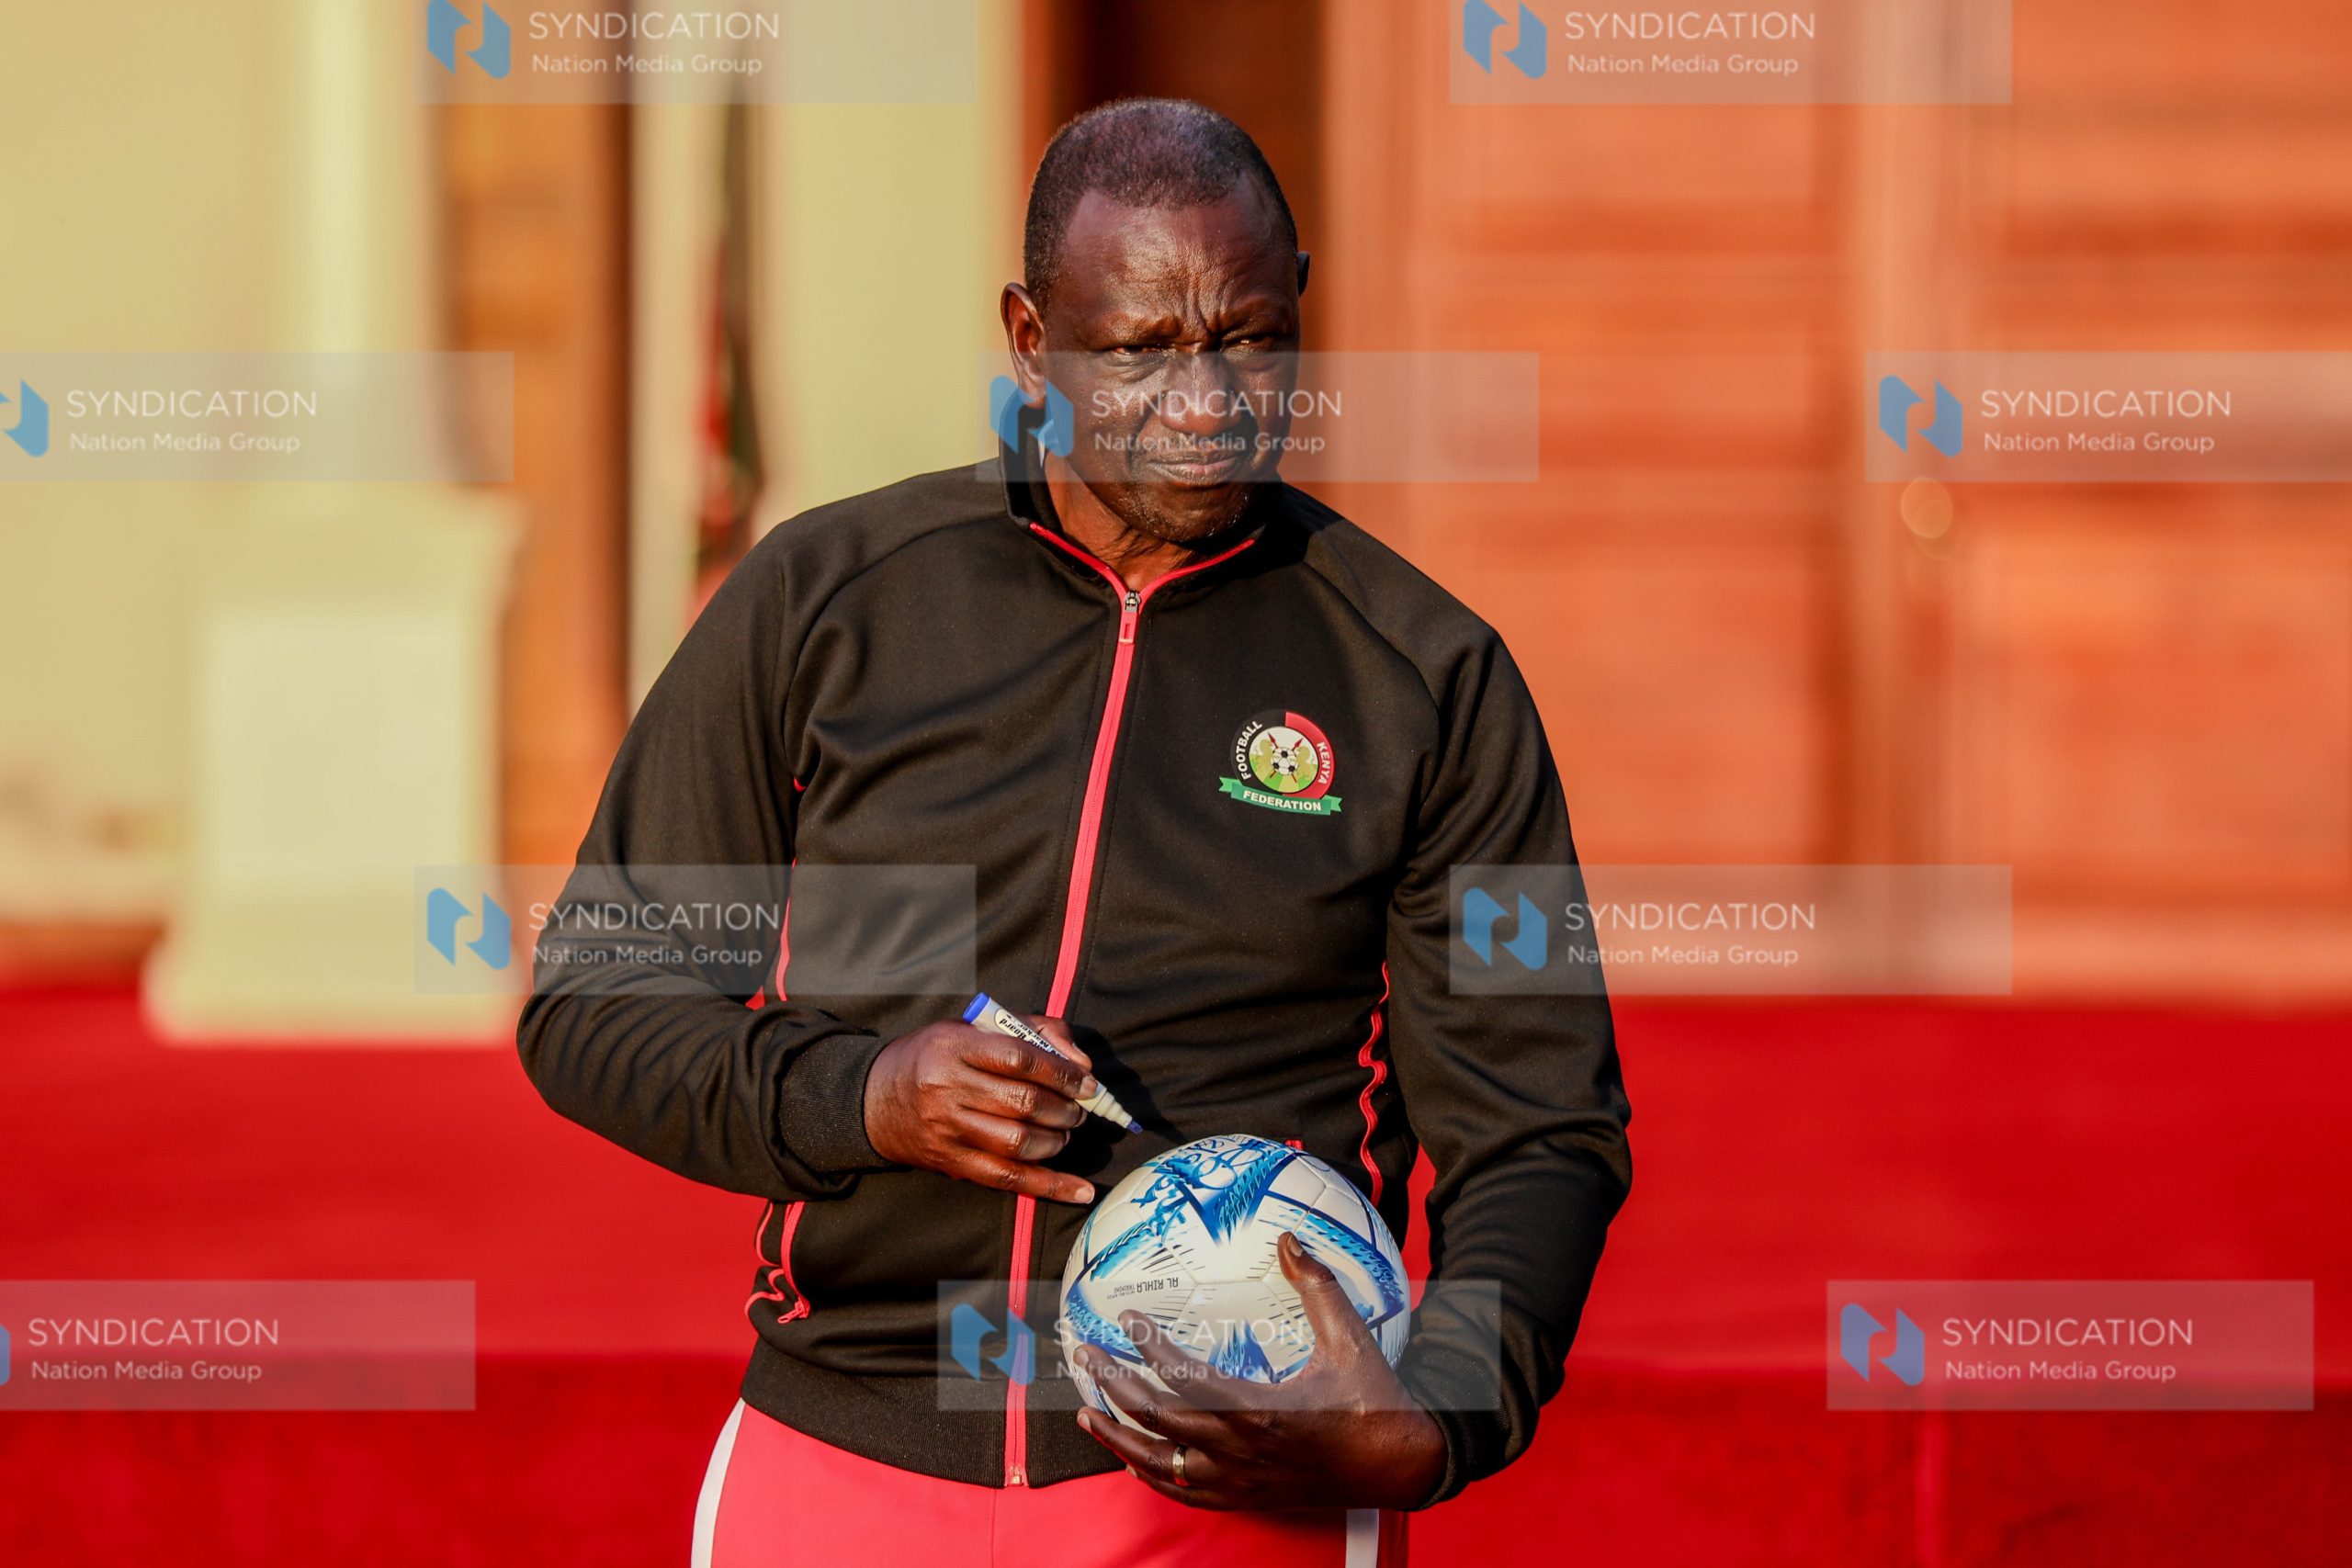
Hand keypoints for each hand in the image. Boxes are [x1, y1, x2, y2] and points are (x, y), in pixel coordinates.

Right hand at [862, 1014, 1098, 1203]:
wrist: (874, 1100)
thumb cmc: (936, 1056)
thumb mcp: (974, 1028)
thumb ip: (1032, 1031)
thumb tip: (1081, 1062)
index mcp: (954, 1047)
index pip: (1019, 1059)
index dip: (1060, 1072)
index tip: (1086, 1082)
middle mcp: (947, 1089)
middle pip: (1023, 1103)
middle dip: (1064, 1109)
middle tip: (1078, 1109)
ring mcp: (948, 1130)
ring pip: (1018, 1143)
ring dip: (1056, 1140)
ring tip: (1064, 1132)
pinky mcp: (951, 1163)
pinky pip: (1007, 1179)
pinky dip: (1050, 1187)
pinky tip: (1081, 1191)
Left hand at [1074, 1231, 1446, 1510]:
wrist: (1399, 1466)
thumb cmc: (1375, 1401)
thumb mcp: (1350, 1337)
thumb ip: (1317, 1285)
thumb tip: (1289, 1239)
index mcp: (1259, 1410)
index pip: (1184, 1376)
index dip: (1149, 1346)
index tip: (1127, 1318)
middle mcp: (1240, 1450)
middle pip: (1156, 1418)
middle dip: (1114, 1384)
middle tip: (1086, 1355)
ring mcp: (1239, 1480)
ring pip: (1158, 1464)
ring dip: (1116, 1438)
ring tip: (1085, 1413)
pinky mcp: (1245, 1497)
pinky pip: (1183, 1492)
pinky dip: (1150, 1475)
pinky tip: (1129, 1459)